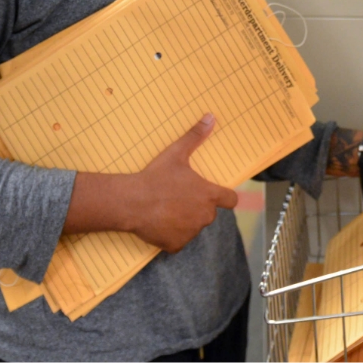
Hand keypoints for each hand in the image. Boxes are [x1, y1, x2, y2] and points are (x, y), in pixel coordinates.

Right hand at [126, 114, 238, 252]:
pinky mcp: (176, 245)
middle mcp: (204, 216)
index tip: (216, 194)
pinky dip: (170, 235)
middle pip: (207, 213)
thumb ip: (195, 137)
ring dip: (183, 221)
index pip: (230, 199)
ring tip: (165, 209)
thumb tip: (211, 117)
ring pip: (192, 227)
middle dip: (196, 207)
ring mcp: (191, 232)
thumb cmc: (155, 177)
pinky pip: (177, 241)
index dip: (224, 196)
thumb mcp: (176, 153)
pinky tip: (158, 223)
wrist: (131, 201)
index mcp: (208, 195)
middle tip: (176, 197)